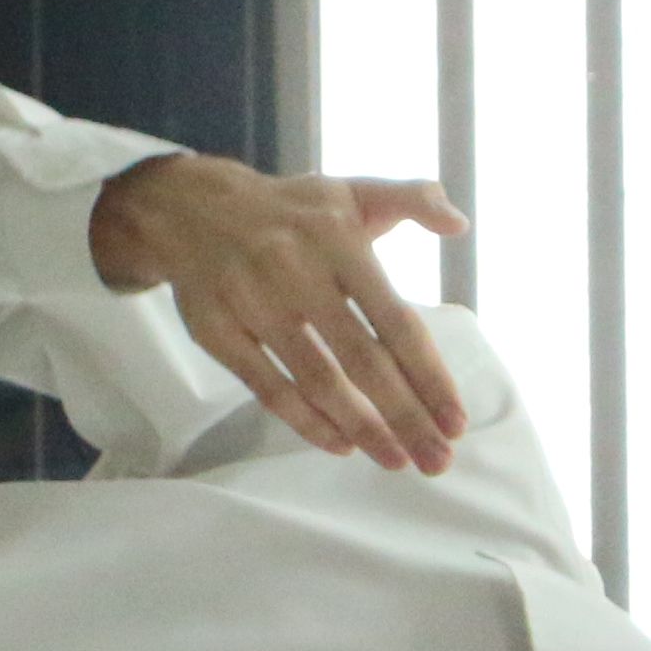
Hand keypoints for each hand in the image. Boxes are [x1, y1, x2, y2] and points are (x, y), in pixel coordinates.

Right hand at [86, 150, 469, 473]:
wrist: (190, 208)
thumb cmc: (290, 211)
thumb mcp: (350, 190)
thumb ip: (411, 199)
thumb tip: (459, 223)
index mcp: (339, 241)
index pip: (395, 320)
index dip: (428, 375)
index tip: (456, 421)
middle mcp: (297, 272)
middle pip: (362, 360)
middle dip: (405, 416)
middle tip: (437, 460)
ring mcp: (253, 303)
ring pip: (316, 380)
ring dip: (361, 427)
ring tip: (396, 460)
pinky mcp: (218, 331)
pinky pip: (267, 388)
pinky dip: (306, 421)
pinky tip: (340, 444)